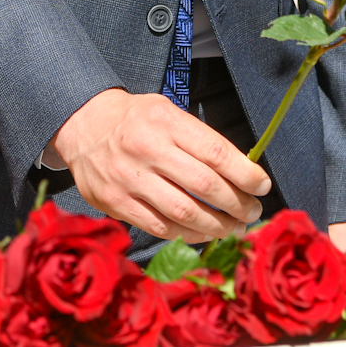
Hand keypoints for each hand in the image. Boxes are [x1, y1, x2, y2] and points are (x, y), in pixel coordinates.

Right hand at [45, 90, 269, 242]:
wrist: (83, 125)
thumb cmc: (136, 119)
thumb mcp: (168, 112)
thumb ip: (199, 139)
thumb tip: (241, 171)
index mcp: (166, 122)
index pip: (217, 153)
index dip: (246, 174)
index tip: (262, 186)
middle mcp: (148, 150)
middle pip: (205, 186)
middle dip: (237, 204)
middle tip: (252, 212)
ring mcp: (129, 179)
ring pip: (184, 213)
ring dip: (217, 226)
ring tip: (233, 228)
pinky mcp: (116, 203)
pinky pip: (160, 227)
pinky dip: (187, 235)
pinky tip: (203, 233)